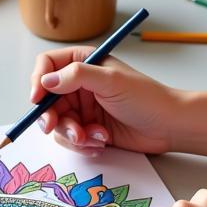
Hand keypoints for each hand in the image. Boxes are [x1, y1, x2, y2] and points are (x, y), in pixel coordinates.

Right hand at [29, 47, 178, 153]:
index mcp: (84, 63)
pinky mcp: (89, 130)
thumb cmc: (146, 98)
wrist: (169, 126)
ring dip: (71, 134)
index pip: (47, 66)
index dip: (38, 81)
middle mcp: (80, 85)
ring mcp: (84, 108)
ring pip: (58, 124)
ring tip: (93, 138)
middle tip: (54, 127)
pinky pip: (71, 140)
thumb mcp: (110, 81)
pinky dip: (83, 144)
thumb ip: (76, 76)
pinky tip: (102, 142)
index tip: (37, 99)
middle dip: (52, 117)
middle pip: (47, 100)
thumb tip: (46, 81)